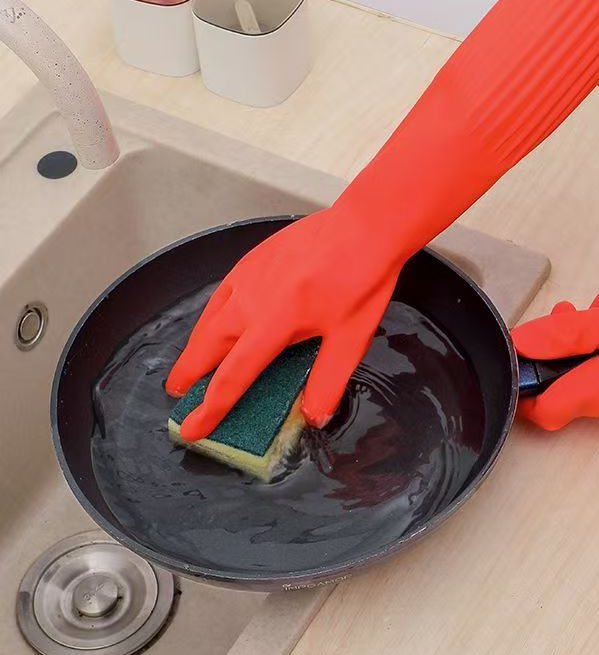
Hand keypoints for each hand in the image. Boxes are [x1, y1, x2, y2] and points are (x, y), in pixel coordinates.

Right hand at [165, 208, 400, 439]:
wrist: (364, 226)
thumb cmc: (362, 277)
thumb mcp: (350, 339)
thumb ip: (328, 381)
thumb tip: (315, 416)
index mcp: (275, 322)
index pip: (233, 376)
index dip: (210, 408)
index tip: (191, 428)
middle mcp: (252, 299)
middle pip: (207, 346)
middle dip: (188, 375)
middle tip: (178, 396)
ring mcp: (248, 276)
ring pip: (209, 319)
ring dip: (195, 346)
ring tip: (190, 366)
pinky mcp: (252, 260)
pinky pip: (221, 295)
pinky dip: (210, 317)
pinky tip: (215, 323)